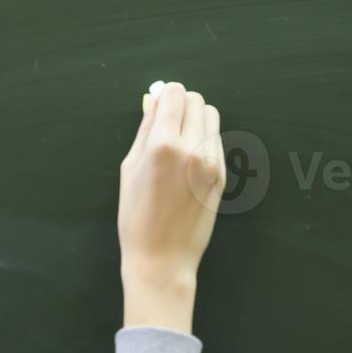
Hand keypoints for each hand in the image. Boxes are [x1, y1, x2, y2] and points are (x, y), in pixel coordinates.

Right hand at [117, 81, 226, 330]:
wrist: (162, 258)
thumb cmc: (136, 218)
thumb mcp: (130, 169)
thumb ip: (145, 129)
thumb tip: (153, 100)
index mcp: (163, 145)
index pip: (175, 94)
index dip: (165, 95)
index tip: (158, 107)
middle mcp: (192, 149)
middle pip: (196, 100)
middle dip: (181, 105)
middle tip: (167, 123)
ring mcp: (212, 163)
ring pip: (211, 116)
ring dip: (195, 119)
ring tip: (178, 140)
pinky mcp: (222, 176)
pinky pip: (216, 140)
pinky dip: (203, 139)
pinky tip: (187, 160)